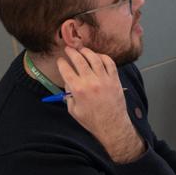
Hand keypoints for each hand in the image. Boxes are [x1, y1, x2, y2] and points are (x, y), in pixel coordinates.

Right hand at [56, 46, 143, 162]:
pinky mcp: (115, 80)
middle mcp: (91, 82)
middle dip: (72, 52)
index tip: (60, 60)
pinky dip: (103, 57)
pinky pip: (109, 63)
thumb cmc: (91, 120)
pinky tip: (98, 56)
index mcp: (78, 89)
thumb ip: (68, 94)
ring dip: (87, 51)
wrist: (112, 125)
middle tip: (68, 49)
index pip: (66, 70)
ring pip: (95, 58)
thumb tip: (68, 81)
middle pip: (79, 60)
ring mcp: (104, 79)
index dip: (61, 62)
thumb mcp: (73, 110)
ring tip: (82, 50)